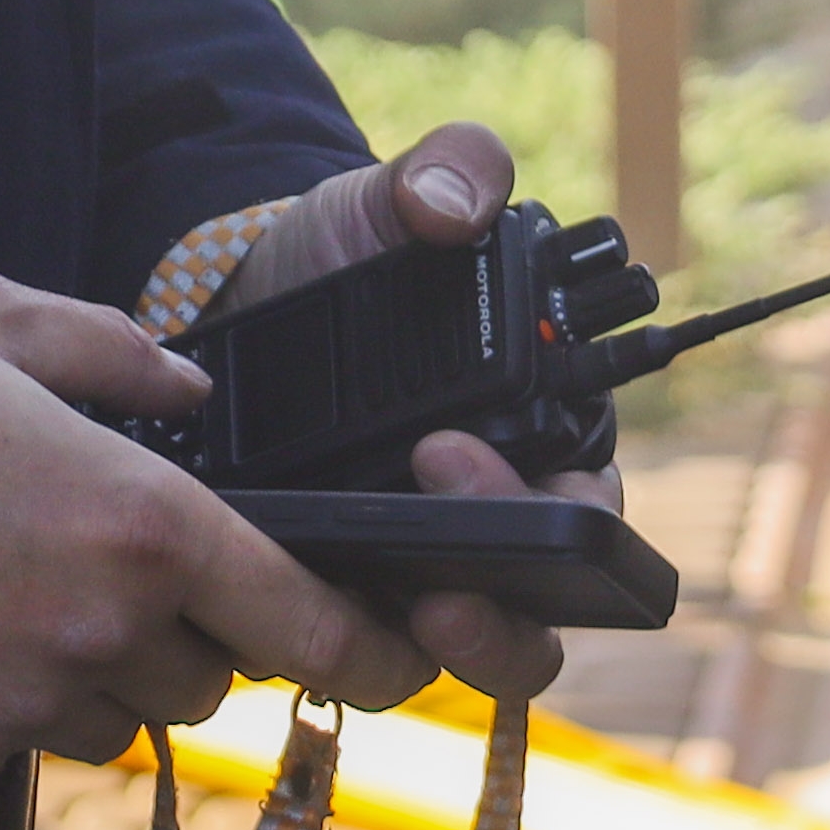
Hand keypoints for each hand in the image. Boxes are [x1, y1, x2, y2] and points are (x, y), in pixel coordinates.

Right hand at [0, 270, 431, 790]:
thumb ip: (112, 349)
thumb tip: (182, 384)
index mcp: (134, 519)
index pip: (302, 618)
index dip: (359, 641)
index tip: (377, 648)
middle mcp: (94, 631)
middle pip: (211, 680)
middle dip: (186, 634)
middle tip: (105, 564)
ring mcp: (17, 707)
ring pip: (117, 721)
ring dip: (96, 674)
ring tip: (5, 586)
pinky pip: (17, 748)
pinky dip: (1, 703)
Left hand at [229, 122, 612, 707]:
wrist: (240, 301)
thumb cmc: (344, 256)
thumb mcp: (389, 197)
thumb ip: (449, 169)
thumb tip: (457, 203)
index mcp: (539, 430)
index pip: (588, 504)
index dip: (562, 507)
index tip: (451, 450)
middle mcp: (494, 516)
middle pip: (543, 606)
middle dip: (506, 600)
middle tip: (431, 547)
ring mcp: (418, 568)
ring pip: (469, 653)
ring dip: (458, 649)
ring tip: (414, 614)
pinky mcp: (340, 600)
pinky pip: (363, 659)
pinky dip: (348, 653)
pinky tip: (300, 617)